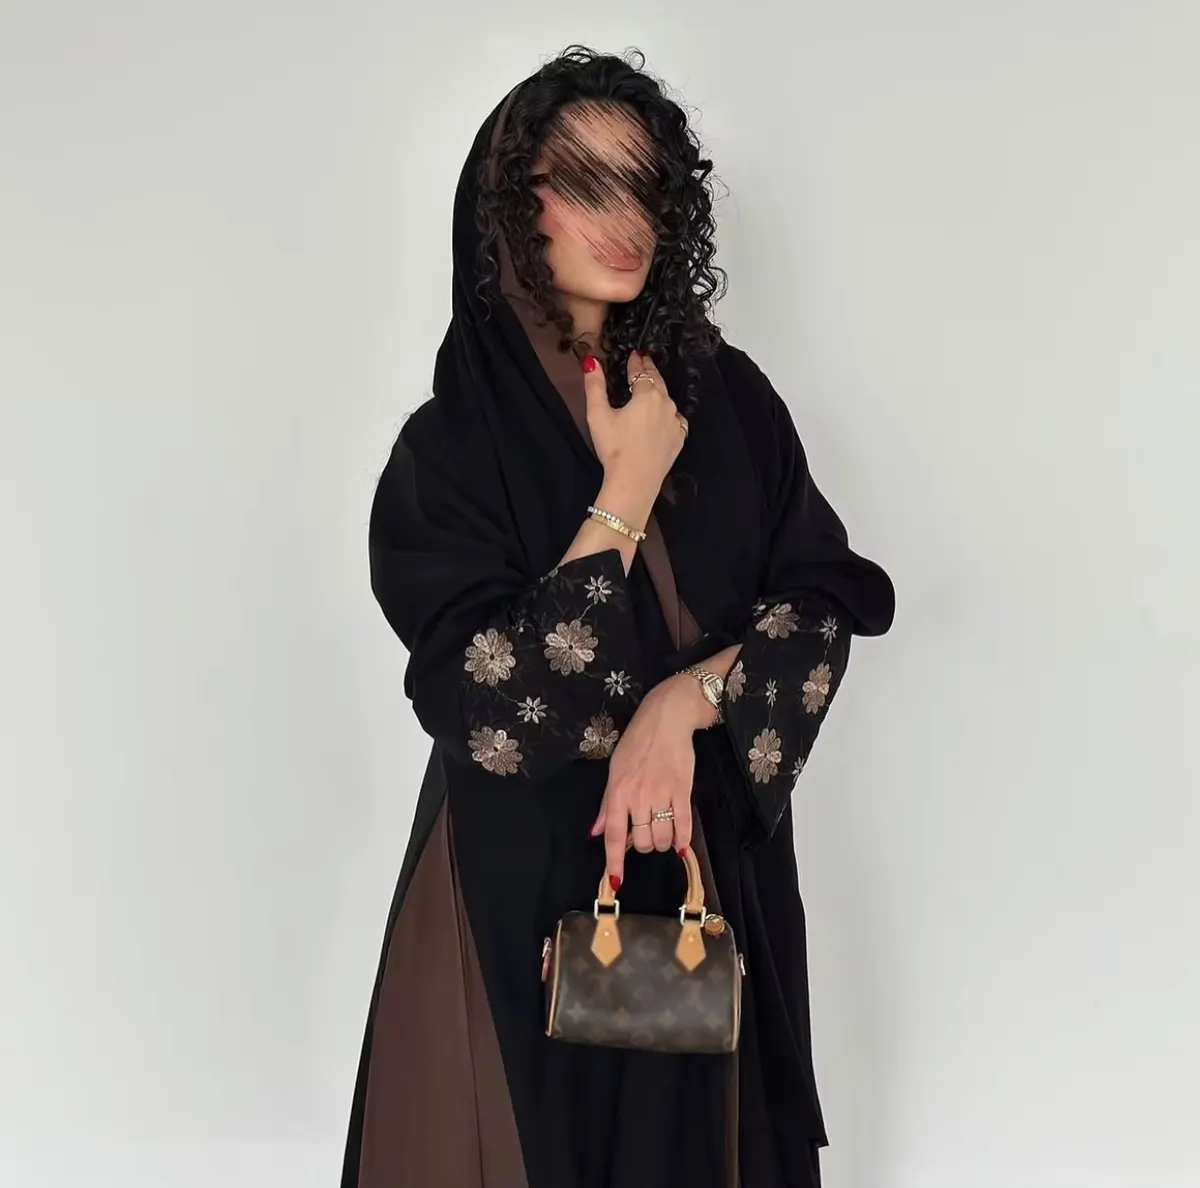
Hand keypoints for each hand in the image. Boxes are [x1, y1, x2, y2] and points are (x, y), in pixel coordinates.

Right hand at [583, 350, 687, 508]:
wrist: (634, 482)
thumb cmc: (614, 448)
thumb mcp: (598, 415)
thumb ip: (594, 386)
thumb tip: (591, 361)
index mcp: (646, 395)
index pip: (641, 372)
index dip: (636, 363)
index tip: (635, 355)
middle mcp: (666, 404)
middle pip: (657, 382)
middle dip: (649, 371)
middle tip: (645, 363)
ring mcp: (675, 422)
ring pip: (667, 400)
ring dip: (659, 391)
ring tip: (652, 387)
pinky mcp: (679, 439)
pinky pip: (675, 419)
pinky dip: (668, 413)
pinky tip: (663, 416)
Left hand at [588, 677, 702, 888]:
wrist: (666, 720)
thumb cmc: (637, 743)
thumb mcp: (615, 770)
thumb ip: (607, 805)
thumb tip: (596, 833)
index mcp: (618, 791)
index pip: (615, 835)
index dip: (614, 861)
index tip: (616, 881)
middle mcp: (638, 796)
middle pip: (642, 841)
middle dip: (644, 846)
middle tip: (646, 833)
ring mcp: (662, 794)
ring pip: (663, 838)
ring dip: (663, 843)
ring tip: (662, 832)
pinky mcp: (684, 790)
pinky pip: (684, 825)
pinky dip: (682, 840)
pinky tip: (680, 843)